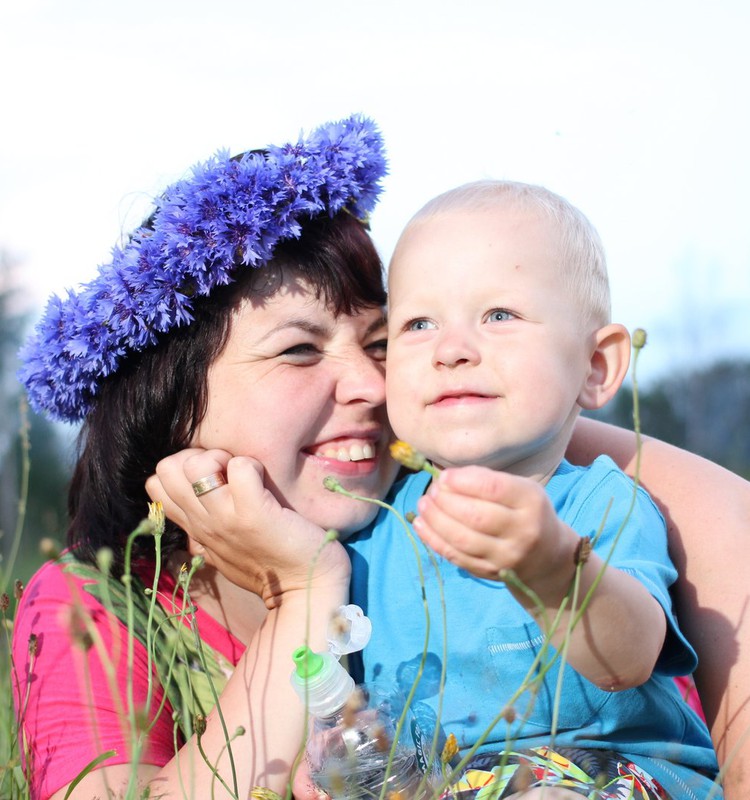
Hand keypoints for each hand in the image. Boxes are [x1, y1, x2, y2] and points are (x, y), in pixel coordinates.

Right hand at [146, 448, 349, 607]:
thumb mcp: (224, 549)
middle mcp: (204, 523)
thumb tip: (195, 503)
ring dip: (222, 458)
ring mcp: (226, 518)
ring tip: (245, 475)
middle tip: (227, 473)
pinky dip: (254, 466)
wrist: (305, 589)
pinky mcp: (254, 513)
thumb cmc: (271, 565)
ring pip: (195, 464)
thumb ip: (206, 527)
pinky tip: (265, 482)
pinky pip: (241, 467)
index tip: (212, 478)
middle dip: (198, 456)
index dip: (182, 468)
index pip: (156, 484)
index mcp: (196, 529)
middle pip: (167, 468)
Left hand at [413, 466, 577, 592]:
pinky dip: (434, 540)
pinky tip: (420, 524)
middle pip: (476, 516)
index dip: (463, 481)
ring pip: (463, 540)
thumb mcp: (520, 489)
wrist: (547, 557)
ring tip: (423, 504)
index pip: (494, 489)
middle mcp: (522, 531)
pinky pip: (456, 557)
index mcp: (531, 502)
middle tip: (432, 491)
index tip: (444, 476)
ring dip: (436, 520)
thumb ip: (487, 480)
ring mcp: (506, 557)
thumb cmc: (526, 512)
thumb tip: (447, 478)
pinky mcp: (490, 573)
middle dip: (446, 501)